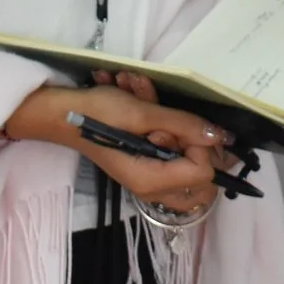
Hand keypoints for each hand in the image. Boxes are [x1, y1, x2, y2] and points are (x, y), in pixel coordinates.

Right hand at [5, 82, 233, 214]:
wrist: (63, 111)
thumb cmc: (99, 113)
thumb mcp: (144, 114)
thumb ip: (184, 126)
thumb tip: (219, 136)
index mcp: (153, 181)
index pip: (204, 171)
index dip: (198, 143)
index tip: (175, 124)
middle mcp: (153, 188)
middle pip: (200, 173)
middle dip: (188, 137)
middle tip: (163, 121)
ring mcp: (149, 177)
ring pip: (184, 156)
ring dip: (168, 119)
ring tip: (141, 95)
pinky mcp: (145, 162)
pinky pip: (167, 146)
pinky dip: (157, 121)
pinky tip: (136, 95)